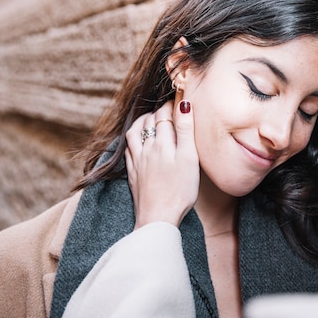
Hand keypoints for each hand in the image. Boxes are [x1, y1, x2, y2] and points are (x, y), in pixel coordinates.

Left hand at [125, 100, 198, 228]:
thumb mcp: (189, 158)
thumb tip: (183, 104)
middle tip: (169, 107)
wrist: (158, 217)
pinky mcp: (132, 173)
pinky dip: (133, 138)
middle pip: (149, 121)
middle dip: (159, 110)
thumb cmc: (179, 190)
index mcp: (162, 143)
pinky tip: (138, 141)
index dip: (172, 105)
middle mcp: (146, 148)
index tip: (180, 100)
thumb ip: (186, 130)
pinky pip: (128, 149)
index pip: (164, 115)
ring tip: (150, 118)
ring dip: (142, 121)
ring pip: (134, 132)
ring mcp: (137, 161)